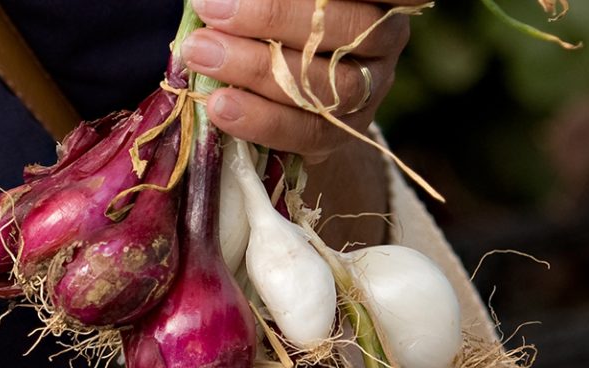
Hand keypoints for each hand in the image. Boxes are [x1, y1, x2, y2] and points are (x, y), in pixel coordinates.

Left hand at [183, 0, 414, 161]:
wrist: (288, 82)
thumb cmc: (275, 20)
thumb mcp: (275, 4)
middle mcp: (387, 36)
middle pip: (349, 27)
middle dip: (274, 16)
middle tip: (212, 11)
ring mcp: (372, 88)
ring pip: (331, 86)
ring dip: (258, 71)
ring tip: (202, 55)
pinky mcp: (346, 132)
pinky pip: (311, 132)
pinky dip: (262, 120)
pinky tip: (219, 106)